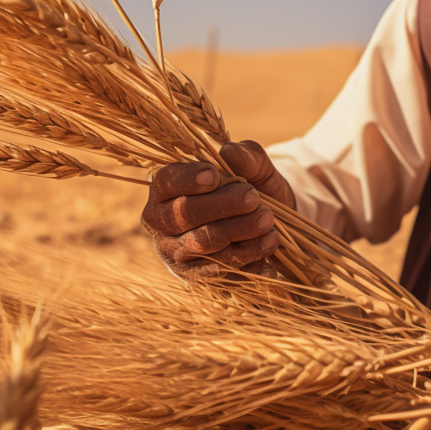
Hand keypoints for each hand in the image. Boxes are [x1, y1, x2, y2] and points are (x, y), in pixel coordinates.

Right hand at [142, 140, 295, 277]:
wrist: (268, 225)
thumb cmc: (251, 188)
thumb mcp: (256, 169)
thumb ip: (247, 155)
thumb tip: (230, 151)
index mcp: (166, 187)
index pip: (167, 181)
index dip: (188, 179)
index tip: (215, 176)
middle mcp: (162, 221)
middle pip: (184, 213)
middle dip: (222, 206)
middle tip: (253, 198)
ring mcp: (177, 252)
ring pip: (203, 244)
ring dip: (239, 232)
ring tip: (268, 221)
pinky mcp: (196, 277)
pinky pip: (220, 271)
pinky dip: (248, 258)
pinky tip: (268, 245)